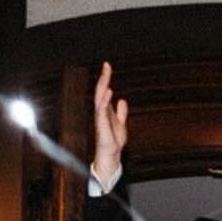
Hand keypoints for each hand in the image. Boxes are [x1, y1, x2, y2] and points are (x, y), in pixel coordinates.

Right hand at [93, 60, 128, 188]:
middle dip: (103, 78)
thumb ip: (121, 112)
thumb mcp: (121, 123)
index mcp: (105, 110)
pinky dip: (104, 100)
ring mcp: (100, 118)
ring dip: (102, 86)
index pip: (103, 90)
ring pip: (99, 98)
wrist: (111, 155)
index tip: (108, 66)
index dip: (105, 78)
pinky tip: (108, 92)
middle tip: (107, 65)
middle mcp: (101, 112)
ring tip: (106, 75)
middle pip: (100, 91)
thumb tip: (122, 101)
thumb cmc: (113, 141)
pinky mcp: (102, 125)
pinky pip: (101, 110)